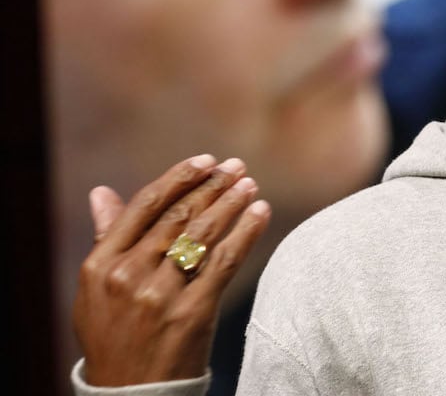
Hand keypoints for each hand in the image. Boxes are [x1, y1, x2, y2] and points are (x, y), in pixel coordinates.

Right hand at [73, 155, 270, 384]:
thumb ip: (106, 238)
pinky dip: (246, 232)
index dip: (178, 179)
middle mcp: (128, 275)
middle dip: (212, 187)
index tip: (205, 161)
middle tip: (236, 168)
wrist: (129, 394)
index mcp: (101, 264)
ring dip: (231, 203)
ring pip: (203, 235)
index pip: (145, 207)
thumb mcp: (96, 289)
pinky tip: (261, 213)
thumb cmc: (114, 334)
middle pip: (178, 217)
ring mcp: (160, 295)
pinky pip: (225, 262)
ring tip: (250, 185)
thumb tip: (102, 192)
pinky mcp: (192, 312)